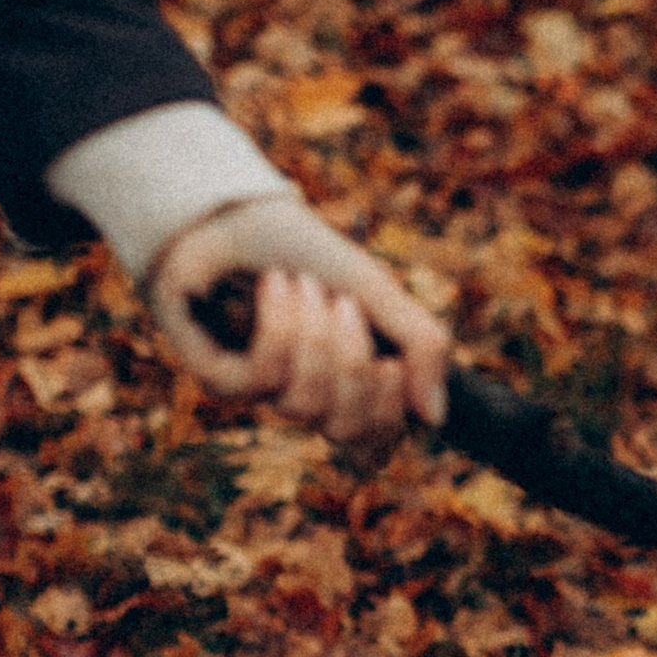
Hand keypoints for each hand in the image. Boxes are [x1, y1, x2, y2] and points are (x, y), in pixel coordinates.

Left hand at [142, 196, 449, 444]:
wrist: (238, 213)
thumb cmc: (306, 254)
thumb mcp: (379, 292)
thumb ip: (422, 345)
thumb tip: (434, 418)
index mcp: (348, 385)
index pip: (377, 443)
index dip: (390, 412)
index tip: (391, 362)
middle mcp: (308, 396)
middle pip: (349, 431)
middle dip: (354, 365)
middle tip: (345, 307)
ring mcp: (264, 391)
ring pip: (307, 404)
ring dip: (313, 335)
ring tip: (303, 285)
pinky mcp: (222, 377)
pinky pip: (264, 378)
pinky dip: (279, 325)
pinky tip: (274, 287)